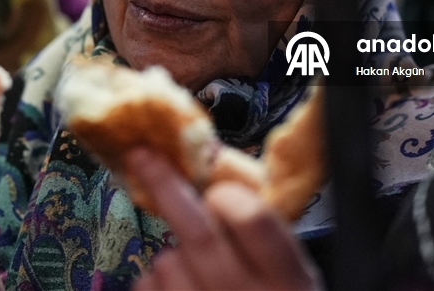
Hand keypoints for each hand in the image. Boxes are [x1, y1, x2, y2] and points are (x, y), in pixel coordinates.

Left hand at [126, 148, 321, 290]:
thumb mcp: (292, 278)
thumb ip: (268, 237)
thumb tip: (219, 175)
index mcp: (286, 282)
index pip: (252, 220)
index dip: (228, 196)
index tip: (215, 189)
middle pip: (196, 231)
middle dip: (164, 186)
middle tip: (141, 155)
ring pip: (166, 259)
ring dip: (172, 254)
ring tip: (197, 274)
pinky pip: (147, 286)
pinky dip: (157, 283)